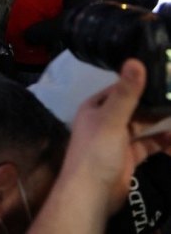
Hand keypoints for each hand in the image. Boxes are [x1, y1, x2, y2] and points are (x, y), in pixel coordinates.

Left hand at [66, 59, 170, 212]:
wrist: (91, 194)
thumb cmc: (96, 151)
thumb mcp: (112, 118)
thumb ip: (126, 93)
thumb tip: (135, 60)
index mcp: (95, 107)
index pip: (119, 88)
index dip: (139, 82)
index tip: (164, 75)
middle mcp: (104, 120)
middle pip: (133, 107)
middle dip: (154, 103)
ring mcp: (116, 139)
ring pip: (142, 126)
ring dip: (160, 122)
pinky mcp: (128, 157)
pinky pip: (148, 145)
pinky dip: (162, 141)